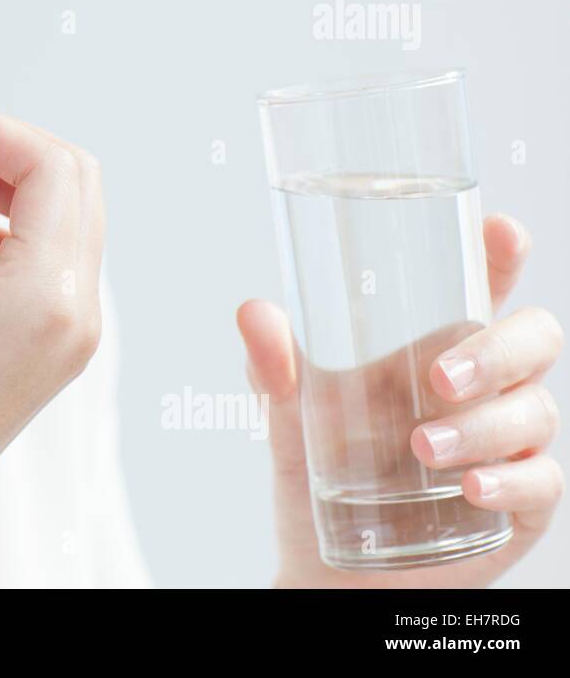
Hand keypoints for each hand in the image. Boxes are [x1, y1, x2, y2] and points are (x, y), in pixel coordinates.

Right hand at [0, 93, 104, 586]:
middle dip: (4, 149)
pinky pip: (44, 265)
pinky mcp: (50, 351)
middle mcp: (78, 317)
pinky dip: (0, 231)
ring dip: (1, 188)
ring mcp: (70, 338)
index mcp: (47, 299)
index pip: (52, 168)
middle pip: (72, 187)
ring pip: (61, 223)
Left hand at [238, 214, 562, 587]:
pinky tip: (471, 487)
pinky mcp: (521, 501)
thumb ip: (273, 365)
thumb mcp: (288, 412)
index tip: (500, 232)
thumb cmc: (320, 467)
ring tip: (422, 447)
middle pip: (533, 339)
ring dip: (484, 426)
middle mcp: (483, 386)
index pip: (484, 286)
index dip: (501, 255)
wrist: (328, 561)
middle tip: (440, 378)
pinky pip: (544, 481)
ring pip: (536, 410)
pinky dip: (512, 480)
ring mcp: (509, 442)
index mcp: (436, 346)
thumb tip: (252, 313)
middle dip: (497, 350)